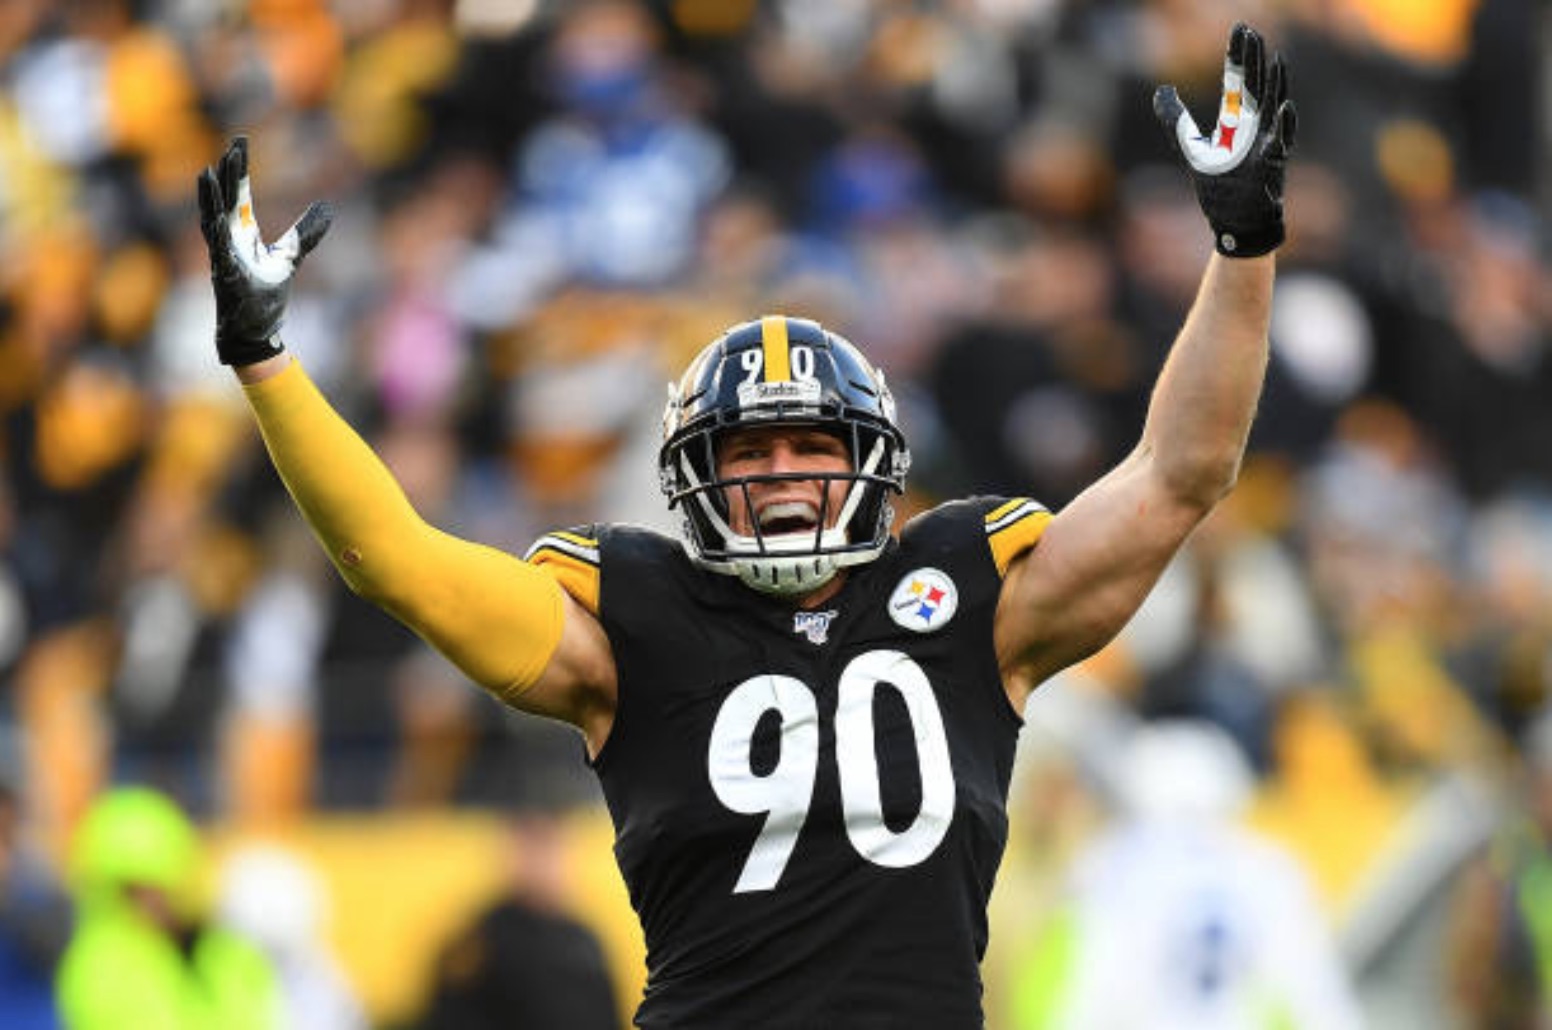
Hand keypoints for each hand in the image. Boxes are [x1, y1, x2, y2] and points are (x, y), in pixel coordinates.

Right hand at [196, 137, 332, 365]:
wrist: (255, 333)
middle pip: (225, 201)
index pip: (239, 195)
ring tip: (208, 171)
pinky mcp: (226, 276)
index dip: (239, 170)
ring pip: (213, 221)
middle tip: (233, 147)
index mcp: (241, 234)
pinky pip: (219, 251)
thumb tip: (327, 209)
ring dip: (212, 198)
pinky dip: (217, 233)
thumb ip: (304, 233)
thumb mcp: (289, 258)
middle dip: (227, 174)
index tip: (240, 143)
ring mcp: (223, 257)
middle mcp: (228, 241)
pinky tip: (217, 219)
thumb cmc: (264, 297)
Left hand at [1154, 23, 1296, 257]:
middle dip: (1254, 61)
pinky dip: (1284, 124)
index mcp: (1234, 120)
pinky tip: (1285, 106)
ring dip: (1275, 84)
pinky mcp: (1271, 164)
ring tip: (1276, 59)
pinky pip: (1281, 142)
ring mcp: (1265, 143)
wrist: (1233, 220)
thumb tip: (1162, 90)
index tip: (1241, 29)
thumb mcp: (1189, 147)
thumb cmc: (1218, 186)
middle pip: (1254, 86)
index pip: (1236, 80)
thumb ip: (1176, 118)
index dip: (1237, 56)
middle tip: (1253, 32)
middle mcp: (1252, 126)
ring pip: (1273, 107)